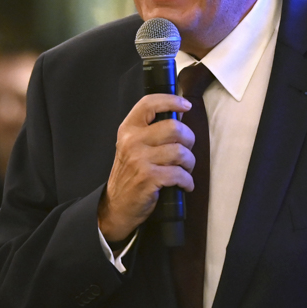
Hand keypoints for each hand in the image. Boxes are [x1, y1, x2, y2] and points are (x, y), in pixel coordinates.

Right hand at [97, 94, 196, 241]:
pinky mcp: (148, 178)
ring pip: (180, 151)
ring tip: (185, 170)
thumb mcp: (134, 146)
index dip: (171, 100)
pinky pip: (179, 174)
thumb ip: (152, 130)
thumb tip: (179, 113)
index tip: (186, 105)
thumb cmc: (131, 174)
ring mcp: (139, 160)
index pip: (149, 103)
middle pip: (174, 127)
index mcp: (128, 129)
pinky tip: (185, 184)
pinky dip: (187, 181)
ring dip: (189, 163)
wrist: (116, 206)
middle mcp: (132, 141)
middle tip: (187, 150)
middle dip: (189, 139)